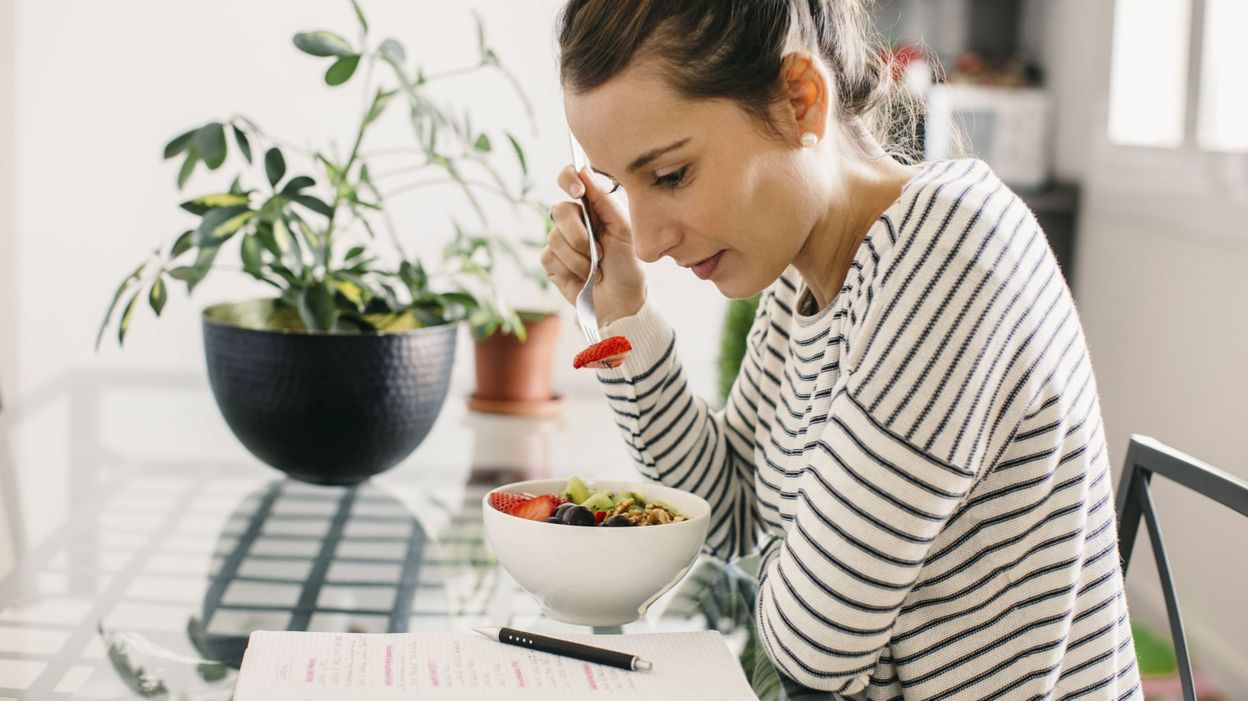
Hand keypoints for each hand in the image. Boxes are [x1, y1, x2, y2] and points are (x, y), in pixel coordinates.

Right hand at [541, 166, 645, 325]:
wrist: (620, 301)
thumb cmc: (627, 265)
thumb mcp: (623, 230)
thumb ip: (604, 201)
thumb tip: (583, 170)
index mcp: (593, 207)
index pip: (570, 179)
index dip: (568, 179)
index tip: (577, 192)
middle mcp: (574, 220)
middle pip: (559, 210)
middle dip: (580, 235)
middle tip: (599, 251)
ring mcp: (561, 241)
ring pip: (555, 238)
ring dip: (579, 258)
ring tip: (595, 269)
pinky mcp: (551, 262)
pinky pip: (549, 257)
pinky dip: (570, 269)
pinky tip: (582, 277)